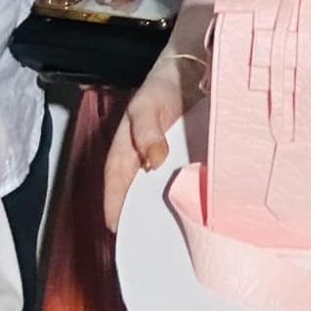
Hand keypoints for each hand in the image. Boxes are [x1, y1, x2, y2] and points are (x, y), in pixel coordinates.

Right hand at [101, 52, 204, 230]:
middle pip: (137, 193)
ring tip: (171, 236)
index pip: (116, 183)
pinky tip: (196, 209)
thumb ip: (147, 132)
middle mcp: (144, 158)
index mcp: (127, 149)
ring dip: (163, 209)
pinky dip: (185, 196)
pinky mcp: (187, 158)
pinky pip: (183, 182)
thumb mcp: (147, 105)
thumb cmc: (162, 85)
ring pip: (160, 190)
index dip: (114, 205)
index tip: (116, 229)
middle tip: (145, 244)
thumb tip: (152, 161)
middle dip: (139, 217)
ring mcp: (166, 160)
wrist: (193, 67)